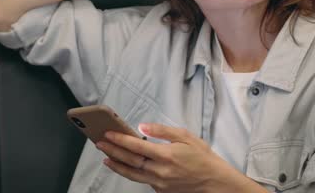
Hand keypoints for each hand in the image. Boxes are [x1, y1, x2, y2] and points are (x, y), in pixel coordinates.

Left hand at [96, 123, 233, 192]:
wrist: (214, 182)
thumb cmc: (202, 157)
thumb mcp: (186, 137)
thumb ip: (162, 131)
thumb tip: (142, 127)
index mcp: (167, 155)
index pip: (136, 146)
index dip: (120, 139)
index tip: (108, 134)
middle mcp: (161, 171)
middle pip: (130, 161)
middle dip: (112, 150)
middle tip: (100, 143)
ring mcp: (160, 183)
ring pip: (132, 174)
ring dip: (117, 165)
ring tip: (106, 157)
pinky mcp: (161, 191)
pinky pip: (142, 180)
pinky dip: (131, 172)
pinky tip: (124, 166)